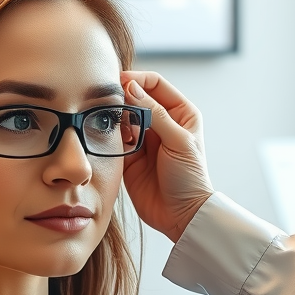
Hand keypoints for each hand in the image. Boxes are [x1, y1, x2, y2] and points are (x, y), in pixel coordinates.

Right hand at [121, 71, 213, 241]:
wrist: (181, 215)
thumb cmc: (190, 177)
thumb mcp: (178, 141)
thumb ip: (155, 114)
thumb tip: (132, 88)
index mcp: (180, 113)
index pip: (155, 84)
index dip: (137, 79)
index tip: (119, 81)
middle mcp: (160, 123)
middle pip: (135, 98)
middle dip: (121, 98)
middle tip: (108, 103)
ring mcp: (143, 139)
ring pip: (122, 117)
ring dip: (113, 117)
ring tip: (106, 121)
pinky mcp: (128, 156)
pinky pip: (114, 139)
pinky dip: (107, 136)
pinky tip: (105, 137)